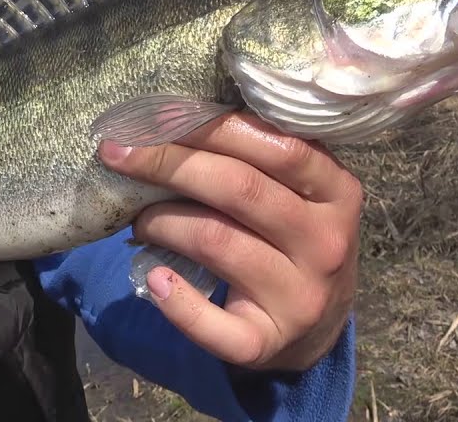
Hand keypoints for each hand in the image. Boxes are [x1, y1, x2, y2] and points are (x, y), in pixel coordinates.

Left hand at [99, 112, 360, 371]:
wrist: (316, 325)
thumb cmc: (291, 237)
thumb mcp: (297, 193)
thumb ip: (257, 156)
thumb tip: (172, 115)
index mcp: (337, 191)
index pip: (275, 146)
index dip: (209, 127)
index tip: (153, 116)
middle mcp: (326, 243)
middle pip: (239, 189)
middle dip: (169, 164)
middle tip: (120, 155)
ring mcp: (300, 296)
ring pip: (216, 241)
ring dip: (162, 221)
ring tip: (139, 218)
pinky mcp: (267, 342)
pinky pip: (212, 322)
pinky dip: (176, 301)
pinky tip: (156, 278)